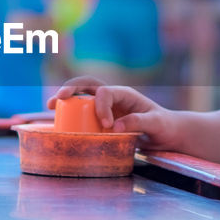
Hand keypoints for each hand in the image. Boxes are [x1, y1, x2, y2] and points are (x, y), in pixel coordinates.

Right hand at [47, 76, 182, 150]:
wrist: (168, 133)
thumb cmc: (164, 126)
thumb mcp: (157, 124)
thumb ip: (139, 122)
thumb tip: (115, 126)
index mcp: (124, 94)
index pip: (105, 92)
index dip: (101, 106)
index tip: (107, 125)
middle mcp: (112, 97)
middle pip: (87, 85)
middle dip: (71, 89)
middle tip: (57, 99)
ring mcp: (106, 107)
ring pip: (82, 96)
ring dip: (66, 98)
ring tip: (51, 105)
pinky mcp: (102, 118)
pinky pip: (83, 112)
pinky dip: (71, 112)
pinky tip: (59, 119)